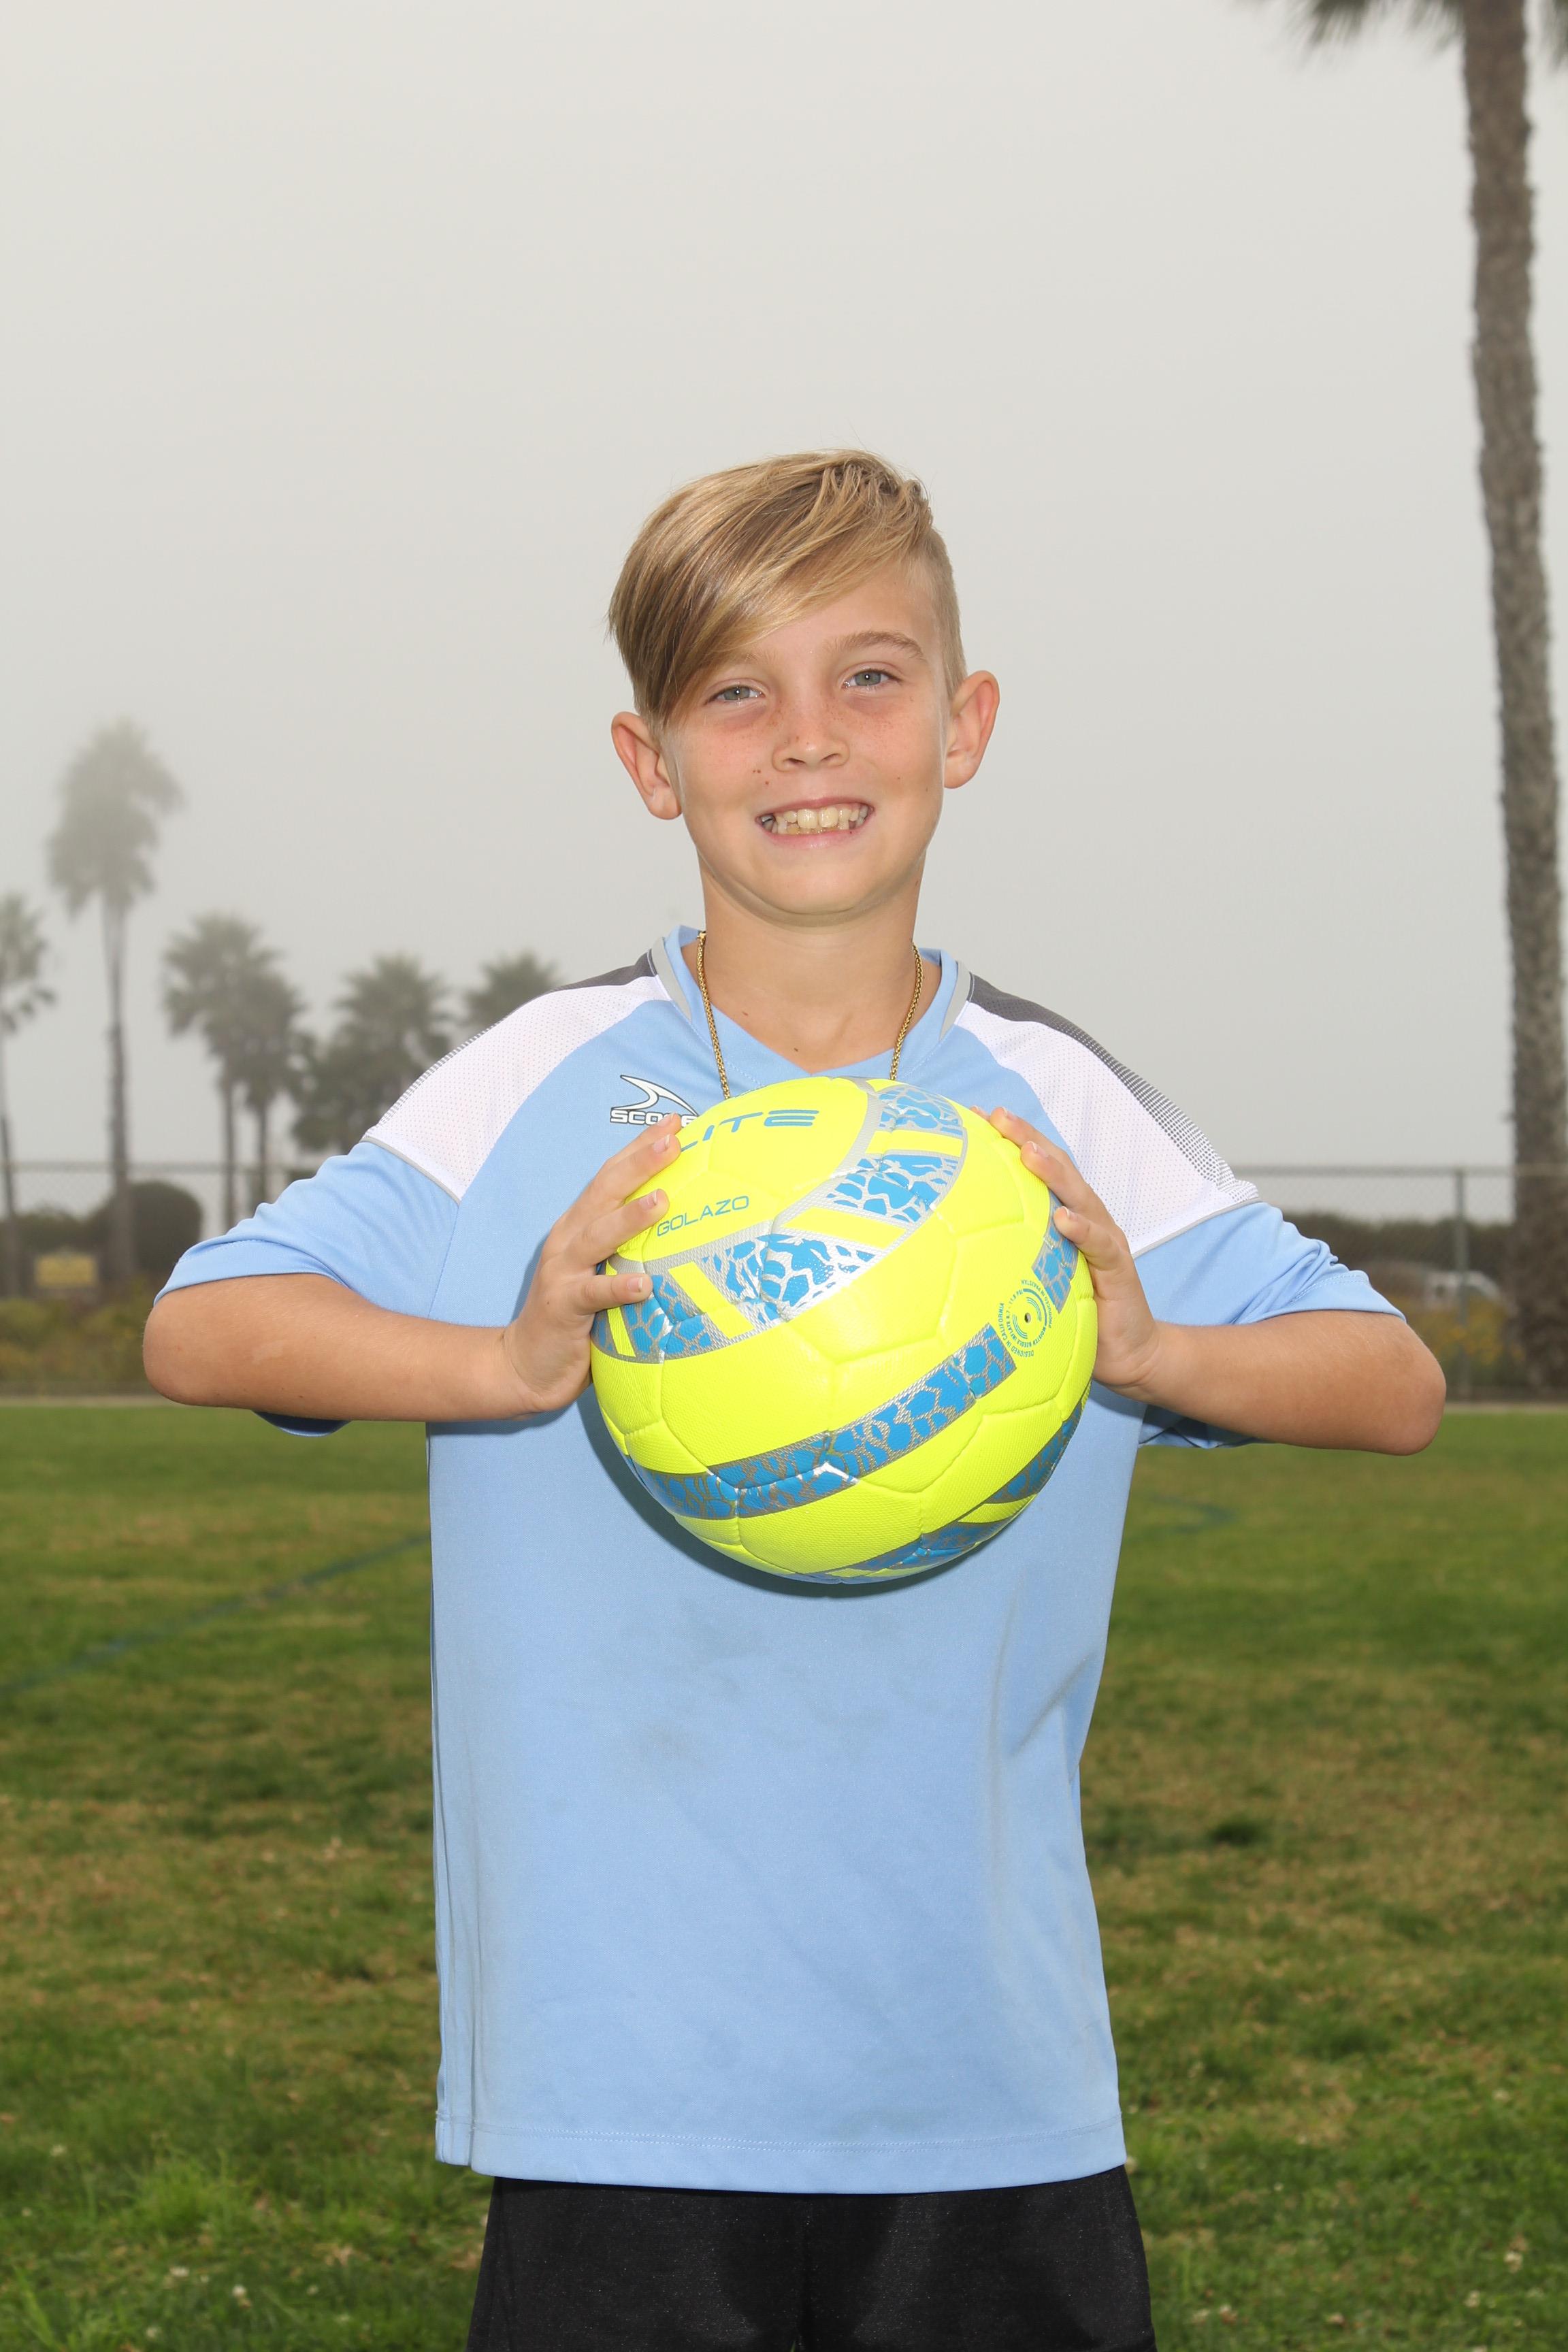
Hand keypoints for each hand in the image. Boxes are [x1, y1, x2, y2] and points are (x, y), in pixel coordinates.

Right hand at [500, 1115, 680, 1414]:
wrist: (527, 1363)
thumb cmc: (578, 1315)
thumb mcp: (604, 1270)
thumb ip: (632, 1247)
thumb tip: (687, 1226)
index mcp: (581, 1224)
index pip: (613, 1177)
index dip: (641, 1148)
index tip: (677, 1123)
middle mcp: (570, 1239)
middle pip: (604, 1192)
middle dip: (639, 1164)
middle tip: (674, 1140)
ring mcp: (564, 1271)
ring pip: (598, 1236)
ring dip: (629, 1217)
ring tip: (662, 1200)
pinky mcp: (564, 1307)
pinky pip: (593, 1294)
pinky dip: (617, 1288)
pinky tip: (642, 1286)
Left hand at [988, 1107, 1165, 1397]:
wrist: (1128, 1354)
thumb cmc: (1077, 1315)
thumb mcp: (1034, 1280)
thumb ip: (1006, 1258)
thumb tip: (949, 1251)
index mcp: (1065, 1217)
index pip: (1036, 1170)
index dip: (1010, 1141)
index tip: (974, 1117)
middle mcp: (1086, 1220)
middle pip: (1058, 1169)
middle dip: (1028, 1138)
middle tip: (997, 1116)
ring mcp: (1104, 1242)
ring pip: (1079, 1197)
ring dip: (1054, 1173)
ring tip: (1028, 1152)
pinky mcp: (1118, 1270)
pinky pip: (1099, 1246)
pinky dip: (1083, 1230)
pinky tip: (1064, 1218)